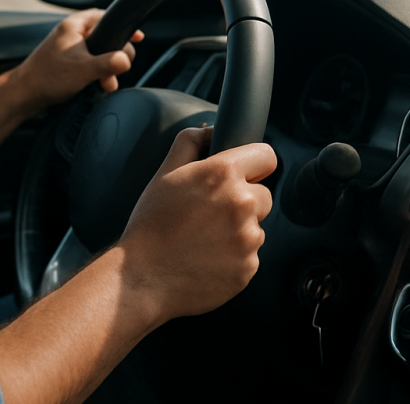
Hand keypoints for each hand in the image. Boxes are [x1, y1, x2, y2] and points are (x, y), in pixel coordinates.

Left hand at [10, 9, 141, 113]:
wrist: (25, 94)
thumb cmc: (48, 77)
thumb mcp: (84, 69)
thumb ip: (108, 63)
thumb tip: (126, 60)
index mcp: (74, 26)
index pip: (105, 16)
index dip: (122, 26)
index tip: (136, 37)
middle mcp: (72, 34)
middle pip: (105, 37)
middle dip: (115, 56)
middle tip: (119, 68)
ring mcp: (69, 49)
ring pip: (99, 53)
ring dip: (107, 68)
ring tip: (107, 83)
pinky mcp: (67, 63)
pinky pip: (90, 64)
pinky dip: (98, 73)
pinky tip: (99, 85)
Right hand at [117, 126, 275, 322]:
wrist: (142, 276)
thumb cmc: (150, 225)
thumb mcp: (163, 173)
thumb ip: (190, 143)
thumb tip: (210, 132)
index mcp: (222, 175)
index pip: (266, 155)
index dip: (253, 162)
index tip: (243, 173)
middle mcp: (242, 204)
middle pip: (264, 194)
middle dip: (243, 199)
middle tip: (209, 211)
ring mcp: (248, 239)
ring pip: (256, 226)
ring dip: (237, 229)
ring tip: (203, 237)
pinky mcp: (249, 268)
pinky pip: (250, 255)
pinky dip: (233, 255)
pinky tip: (206, 256)